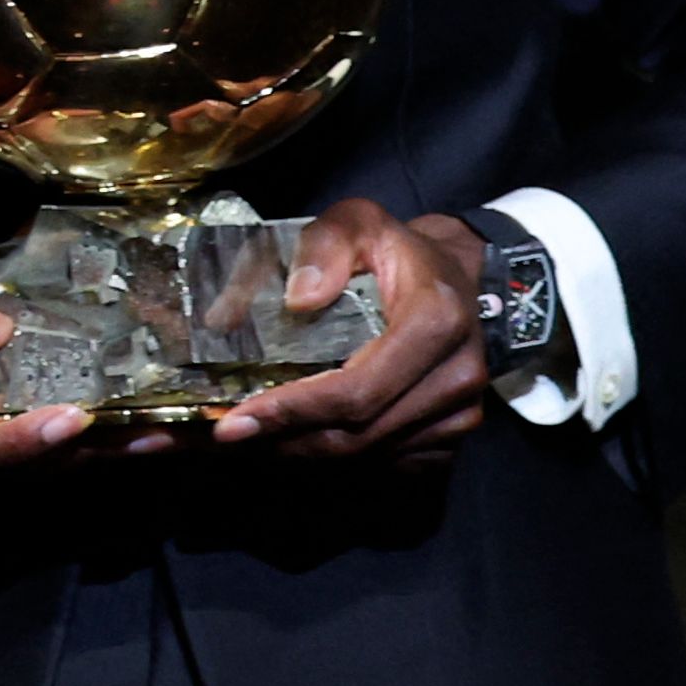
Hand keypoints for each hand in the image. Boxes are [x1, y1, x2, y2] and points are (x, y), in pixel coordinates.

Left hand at [209, 200, 484, 464]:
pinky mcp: (451, 438)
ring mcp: (458, 415)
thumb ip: (325, 244)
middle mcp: (455, 378)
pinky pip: (388, 464)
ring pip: (370, 455)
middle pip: (360, 434)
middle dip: (287, 439)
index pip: (358, 390)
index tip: (236, 422)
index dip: (295, 411)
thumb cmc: (396, 249)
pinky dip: (338, 460)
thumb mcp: (359, 221)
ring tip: (249, 441)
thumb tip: (298, 299)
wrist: (457, 277)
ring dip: (305, 454)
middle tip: (226, 437)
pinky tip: (294, 443)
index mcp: (435, 323)